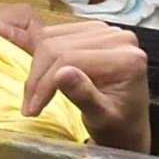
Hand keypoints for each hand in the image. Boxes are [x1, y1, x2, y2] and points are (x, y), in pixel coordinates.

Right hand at [8, 13, 151, 151]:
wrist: (127, 127)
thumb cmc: (118, 127)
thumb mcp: (101, 119)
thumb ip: (84, 95)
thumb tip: (61, 73)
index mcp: (127, 59)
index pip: (70, 58)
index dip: (45, 82)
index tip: (32, 108)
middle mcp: (119, 38)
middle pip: (58, 45)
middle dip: (39, 76)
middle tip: (30, 104)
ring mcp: (106, 31)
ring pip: (52, 38)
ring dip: (37, 67)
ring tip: (36, 94)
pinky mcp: (93, 31)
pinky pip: (56, 35)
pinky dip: (42, 56)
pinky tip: (41, 76)